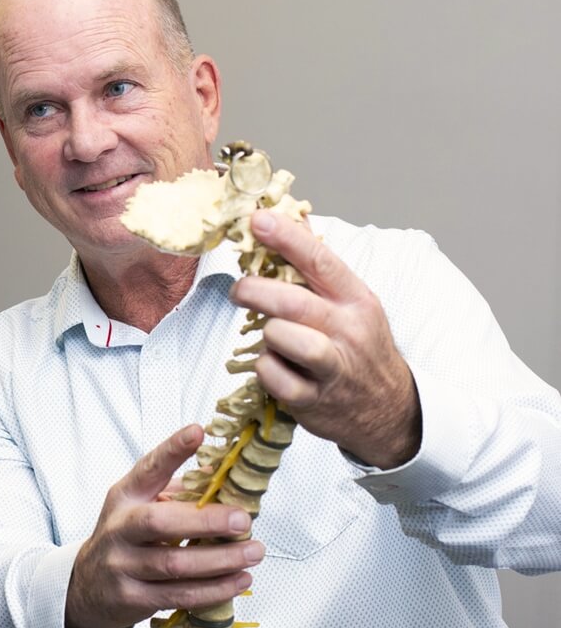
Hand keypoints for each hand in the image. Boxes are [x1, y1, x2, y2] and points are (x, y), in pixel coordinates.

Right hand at [65, 425, 264, 627]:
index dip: (172, 451)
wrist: (86, 587)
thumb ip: (179, 490)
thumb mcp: (140, 506)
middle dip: (205, 521)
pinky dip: (214, 589)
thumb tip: (223, 471)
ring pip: (174, 564)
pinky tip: (239, 580)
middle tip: (242, 520)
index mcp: (124, 497)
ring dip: (220, 560)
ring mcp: (122, 565)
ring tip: (254, 552)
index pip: (148, 469)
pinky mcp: (132, 598)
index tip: (197, 432)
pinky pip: (179, 595)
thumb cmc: (125, 539)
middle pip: (160, 523)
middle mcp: (119, 529)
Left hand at [231, 210, 421, 468]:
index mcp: (356, 300)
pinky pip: (270, 374)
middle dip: (254, 290)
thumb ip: (319, 269)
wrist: (389, 409)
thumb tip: (290, 218)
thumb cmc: (360, 349)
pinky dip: (264, 368)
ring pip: (279, 335)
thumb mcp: (353, 304)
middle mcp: (348, 330)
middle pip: (290, 301)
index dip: (286, 238)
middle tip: (239, 290)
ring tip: (272, 337)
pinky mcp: (312, 400)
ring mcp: (332, 367)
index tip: (258, 219)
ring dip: (265, 333)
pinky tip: (277, 367)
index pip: (320, 260)